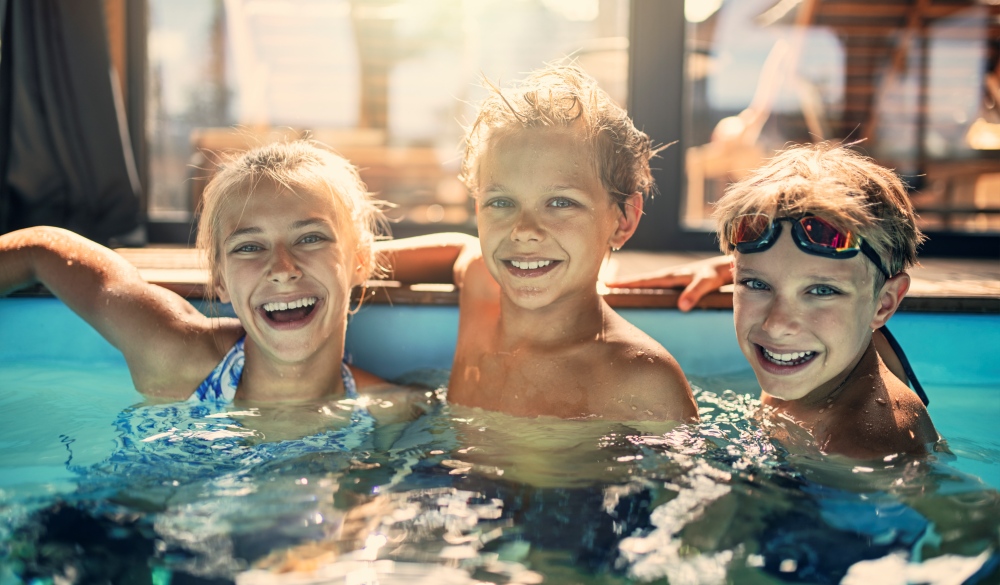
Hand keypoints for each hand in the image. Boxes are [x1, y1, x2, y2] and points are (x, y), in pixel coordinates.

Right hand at [607, 255, 732, 311]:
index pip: (644, 281)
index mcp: (672, 275)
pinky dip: (647, 287)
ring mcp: (675, 277)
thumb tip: (680, 307)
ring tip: (618, 290)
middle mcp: (670, 275)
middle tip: (604, 286)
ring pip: (649, 282)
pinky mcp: (680, 281)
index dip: (626, 283)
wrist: (732, 265)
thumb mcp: (707, 282)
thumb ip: (695, 293)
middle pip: (642, 280)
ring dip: (634, 285)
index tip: (608, 284)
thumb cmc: (720, 273)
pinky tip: (644, 292)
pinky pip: (658, 284)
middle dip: (623, 283)